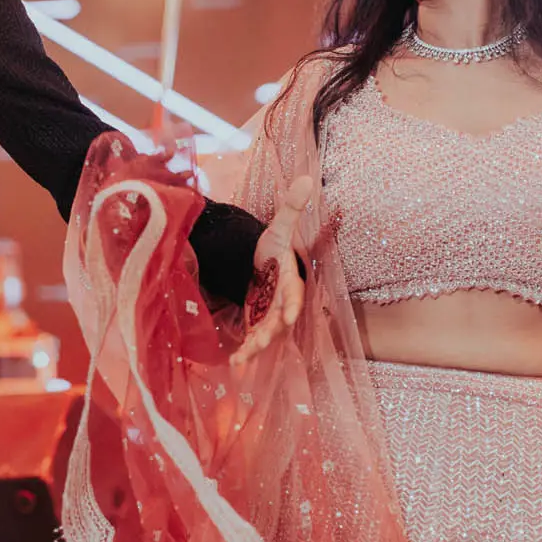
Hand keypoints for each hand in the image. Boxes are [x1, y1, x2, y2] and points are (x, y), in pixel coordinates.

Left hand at [231, 175, 313, 366]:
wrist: (265, 263)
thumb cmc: (274, 246)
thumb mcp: (279, 226)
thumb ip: (292, 207)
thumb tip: (307, 178)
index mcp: (290, 278)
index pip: (294, 292)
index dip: (292, 304)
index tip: (289, 316)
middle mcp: (283, 301)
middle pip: (279, 320)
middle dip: (269, 333)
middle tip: (257, 344)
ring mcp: (271, 315)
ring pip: (267, 334)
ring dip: (255, 348)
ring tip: (240, 361)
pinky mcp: (259, 323)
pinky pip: (254, 339)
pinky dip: (246, 351)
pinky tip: (234, 364)